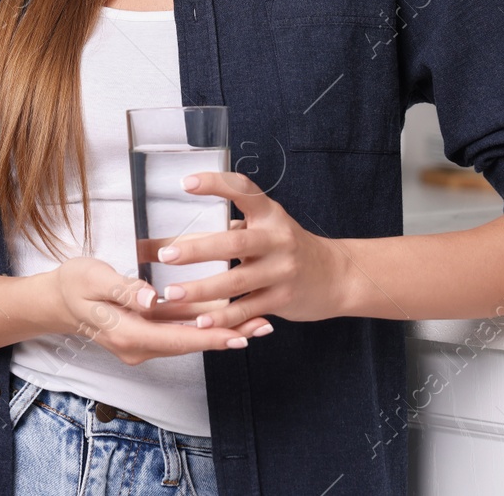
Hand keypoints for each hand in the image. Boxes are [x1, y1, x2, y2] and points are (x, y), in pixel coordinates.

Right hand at [43, 257, 273, 365]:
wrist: (55, 300)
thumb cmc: (73, 283)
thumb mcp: (93, 278)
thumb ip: (124, 289)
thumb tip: (152, 300)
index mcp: (129, 333)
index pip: (179, 339)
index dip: (212, 337)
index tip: (242, 334)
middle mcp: (139, 346)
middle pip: (191, 343)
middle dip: (228, 335)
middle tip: (264, 325)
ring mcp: (142, 343)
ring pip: (188, 339)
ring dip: (221, 331)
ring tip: (257, 322)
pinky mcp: (145, 334)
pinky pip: (180, 332)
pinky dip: (205, 326)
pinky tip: (227, 317)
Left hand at [153, 171, 354, 328]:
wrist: (336, 276)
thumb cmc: (288, 248)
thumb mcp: (268, 228)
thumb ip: (234, 228)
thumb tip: (179, 235)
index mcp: (270, 214)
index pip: (243, 190)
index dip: (215, 184)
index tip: (186, 183)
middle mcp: (278, 239)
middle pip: (234, 242)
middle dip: (198, 249)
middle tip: (166, 255)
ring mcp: (282, 270)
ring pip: (236, 281)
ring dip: (201, 289)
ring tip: (171, 293)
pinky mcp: (283, 299)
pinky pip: (248, 309)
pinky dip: (223, 316)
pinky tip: (201, 320)